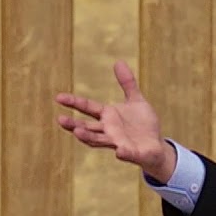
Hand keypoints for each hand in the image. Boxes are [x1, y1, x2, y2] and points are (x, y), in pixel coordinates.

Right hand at [55, 60, 176, 180]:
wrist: (157, 146)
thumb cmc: (143, 124)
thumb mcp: (136, 100)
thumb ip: (127, 83)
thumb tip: (118, 62)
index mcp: (108, 116)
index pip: (88, 107)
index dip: (74, 102)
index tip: (58, 97)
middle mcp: (109, 130)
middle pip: (88, 127)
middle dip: (74, 124)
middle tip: (60, 119)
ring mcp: (118, 143)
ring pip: (99, 141)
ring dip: (88, 137)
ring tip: (77, 132)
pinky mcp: (132, 153)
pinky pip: (126, 154)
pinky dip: (123, 153)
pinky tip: (119, 151)